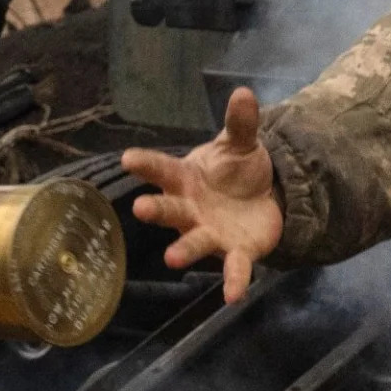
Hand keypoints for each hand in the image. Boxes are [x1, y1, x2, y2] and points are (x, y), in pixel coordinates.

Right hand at [121, 88, 283, 302]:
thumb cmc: (235, 170)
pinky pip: (234, 268)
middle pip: (169, 210)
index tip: (128, 158)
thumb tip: (243, 93)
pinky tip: (234, 296)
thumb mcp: (240, 143)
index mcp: (186, 179)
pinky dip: (234, 281)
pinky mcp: (236, 252)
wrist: (262, 197)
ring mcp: (210, 233)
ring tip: (172, 258)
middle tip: (140, 208)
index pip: (162, 169)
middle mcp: (190, 209)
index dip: (146, 164)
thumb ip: (240, 123)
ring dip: (184, 250)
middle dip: (155, 210)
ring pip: (194, 242)